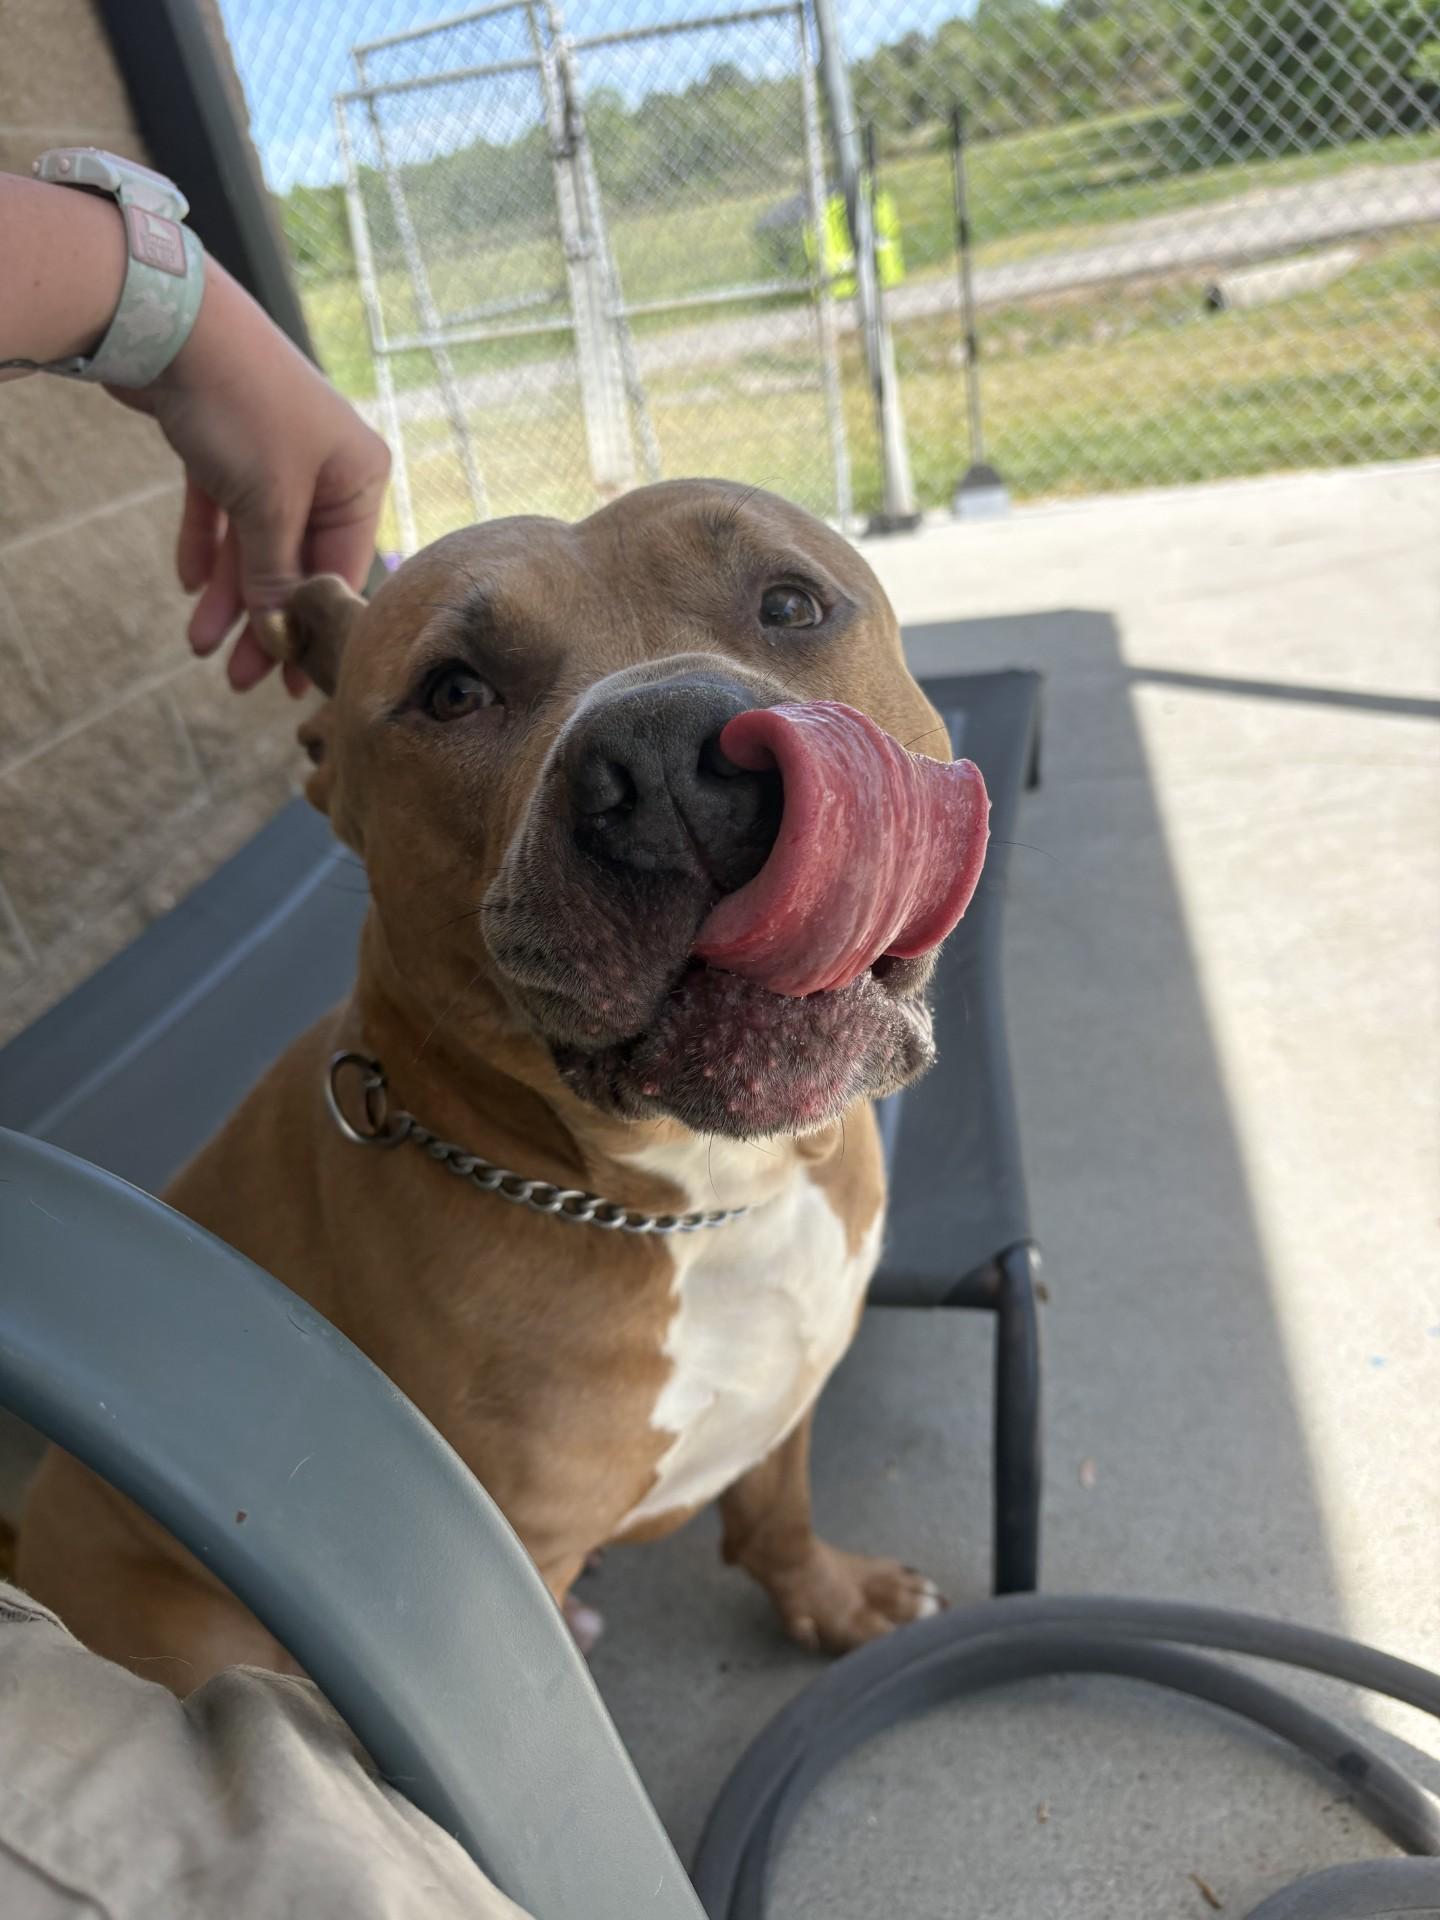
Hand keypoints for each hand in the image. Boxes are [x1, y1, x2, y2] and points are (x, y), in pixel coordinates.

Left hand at [112, 260, 389, 691]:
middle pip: (295, 562)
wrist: (169, 319)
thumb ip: (274, 575)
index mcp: (358, 474)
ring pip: (253, 542)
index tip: (290, 680)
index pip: (343, 569)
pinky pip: (221, 511)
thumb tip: (280, 636)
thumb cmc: (242, 405)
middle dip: (263, 619)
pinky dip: (207, 547)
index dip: (315, 627)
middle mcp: (324, 465)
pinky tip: (190, 587)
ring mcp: (274, 453)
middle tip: (238, 679)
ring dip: (227, 595)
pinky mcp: (224, 443)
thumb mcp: (268, 505)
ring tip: (200, 645)